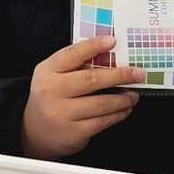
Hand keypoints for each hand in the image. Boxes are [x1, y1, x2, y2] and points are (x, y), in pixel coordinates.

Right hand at [21, 34, 140, 159]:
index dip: (93, 46)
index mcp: (48, 71)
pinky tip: (125, 109)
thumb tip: (111, 56)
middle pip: (91, 80)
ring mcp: (61, 113)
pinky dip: (118, 114)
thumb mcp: (55, 76)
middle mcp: (52, 90)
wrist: (35, 130)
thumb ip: (77, 65)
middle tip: (137, 73)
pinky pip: (102, 121)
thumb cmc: (52, 97)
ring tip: (133, 95)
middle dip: (119, 76)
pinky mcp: (73, 132)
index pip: (72, 54)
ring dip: (123, 98)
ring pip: (101, 103)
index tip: (112, 41)